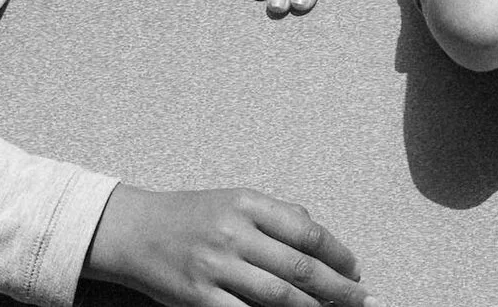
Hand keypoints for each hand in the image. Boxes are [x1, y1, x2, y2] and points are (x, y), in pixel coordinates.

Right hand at [83, 184, 371, 306]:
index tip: (355, 270)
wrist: (135, 231)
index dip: (337, 254)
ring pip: (277, 297)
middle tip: (362, 300)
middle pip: (298, 268)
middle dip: (337, 289)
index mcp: (247, 204)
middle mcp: (233, 233)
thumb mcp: (235, 201)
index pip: (307, 231)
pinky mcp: (198, 297)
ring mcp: (215, 267)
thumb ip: (277, 215)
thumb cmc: (192, 215)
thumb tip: (318, 234)